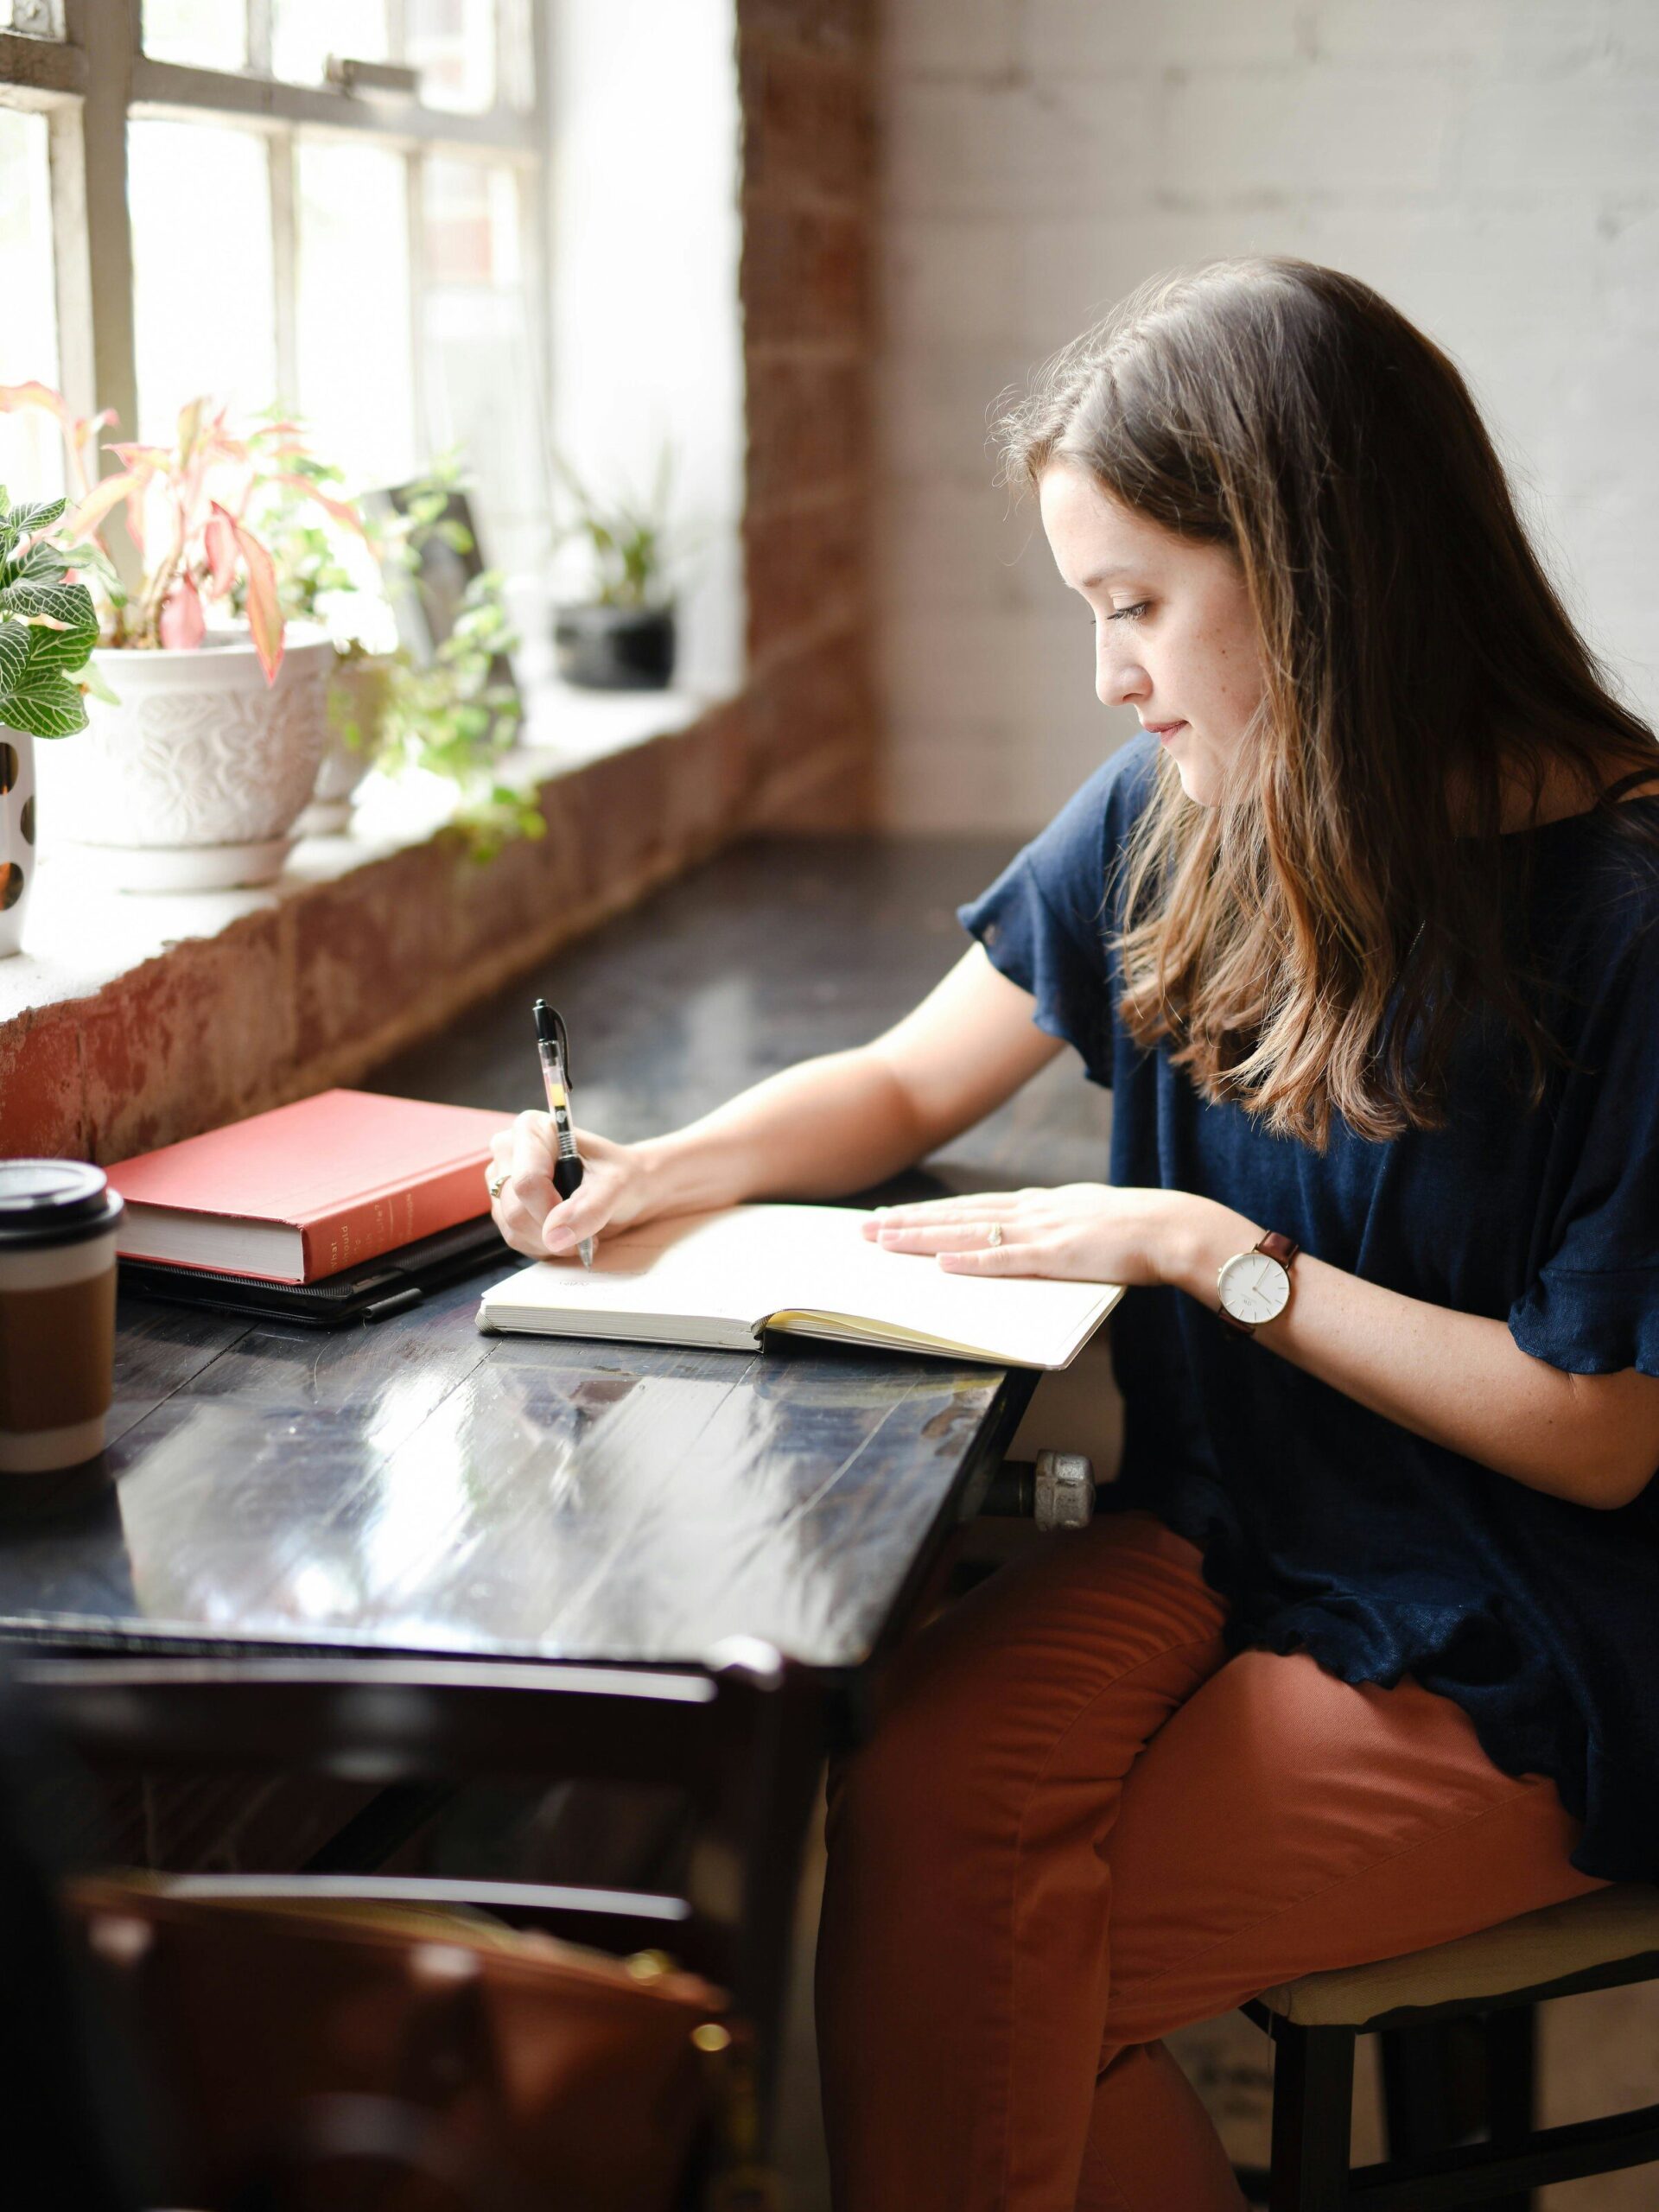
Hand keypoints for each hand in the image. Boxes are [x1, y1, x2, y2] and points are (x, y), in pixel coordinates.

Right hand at [487, 1113, 657, 1260]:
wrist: (626, 1188)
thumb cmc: (621, 1175)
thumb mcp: (617, 1185)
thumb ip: (589, 1208)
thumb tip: (555, 1235)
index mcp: (532, 1129)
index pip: (527, 1181)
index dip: (551, 1211)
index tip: (582, 1222)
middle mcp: (509, 1150)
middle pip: (516, 1209)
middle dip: (554, 1231)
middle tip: (587, 1231)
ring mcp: (502, 1180)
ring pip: (513, 1228)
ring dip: (551, 1242)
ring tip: (579, 1230)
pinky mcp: (503, 1206)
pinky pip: (516, 1238)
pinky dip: (544, 1245)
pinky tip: (565, 1233)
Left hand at [862, 1182, 1219, 1287]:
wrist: (1175, 1228)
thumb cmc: (1139, 1231)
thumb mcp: (1088, 1220)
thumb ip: (1056, 1228)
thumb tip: (1032, 1239)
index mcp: (1041, 1203)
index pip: (972, 1205)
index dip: (929, 1212)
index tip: (893, 1215)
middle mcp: (1033, 1211)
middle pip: (957, 1214)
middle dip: (908, 1221)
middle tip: (864, 1228)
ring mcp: (1042, 1231)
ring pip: (969, 1231)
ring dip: (923, 1237)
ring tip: (884, 1240)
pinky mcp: (1056, 1256)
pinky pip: (1005, 1259)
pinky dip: (970, 1260)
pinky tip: (941, 1262)